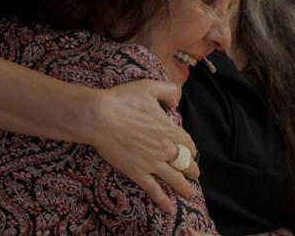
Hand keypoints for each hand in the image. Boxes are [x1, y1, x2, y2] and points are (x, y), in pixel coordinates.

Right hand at [83, 79, 199, 213]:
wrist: (100, 117)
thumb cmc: (122, 100)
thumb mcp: (149, 87)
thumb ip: (168, 91)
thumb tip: (177, 102)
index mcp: (169, 129)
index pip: (188, 143)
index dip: (191, 148)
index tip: (192, 152)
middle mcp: (164, 149)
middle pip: (185, 163)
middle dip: (192, 169)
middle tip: (194, 174)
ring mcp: (151, 163)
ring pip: (174, 179)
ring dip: (185, 188)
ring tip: (191, 195)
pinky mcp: (137, 172)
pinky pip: (154, 190)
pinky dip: (163, 200)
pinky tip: (170, 208)